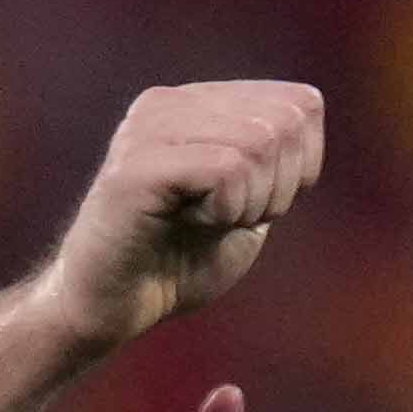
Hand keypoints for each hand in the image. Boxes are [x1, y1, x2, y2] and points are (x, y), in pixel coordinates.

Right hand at [45, 81, 326, 350]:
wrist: (109, 310)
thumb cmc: (176, 263)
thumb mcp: (246, 201)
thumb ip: (274, 156)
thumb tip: (303, 114)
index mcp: (197, 102)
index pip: (302, 105)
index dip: (301, 167)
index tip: (252, 204)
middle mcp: (169, 103)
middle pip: (285, 123)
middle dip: (278, 189)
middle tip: (229, 220)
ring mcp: (147, 129)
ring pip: (260, 143)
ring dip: (250, 203)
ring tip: (204, 223)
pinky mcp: (135, 168)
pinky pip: (227, 170)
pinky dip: (227, 211)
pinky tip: (187, 225)